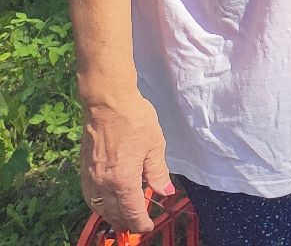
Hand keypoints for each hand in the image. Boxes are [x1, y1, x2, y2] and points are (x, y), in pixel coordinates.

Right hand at [80, 95, 170, 232]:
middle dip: (127, 223)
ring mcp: (91, 177)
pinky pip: (90, 196)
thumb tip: (165, 192)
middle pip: (114, 213)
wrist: (108, 103)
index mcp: (123, 180)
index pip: (132, 211)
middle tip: (138, 226)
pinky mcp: (84, 170)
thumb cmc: (134, 121)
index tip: (149, 227)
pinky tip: (106, 203)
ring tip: (123, 219)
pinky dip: (98, 205)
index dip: (141, 223)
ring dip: (111, 217)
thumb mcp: (154, 146)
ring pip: (99, 208)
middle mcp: (103, 183)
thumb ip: (158, 173)